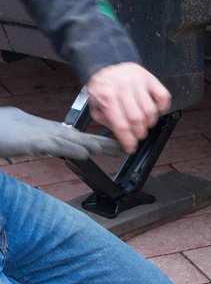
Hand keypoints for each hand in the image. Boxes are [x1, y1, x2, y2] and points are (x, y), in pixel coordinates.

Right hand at [0, 107, 121, 159]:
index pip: (79, 136)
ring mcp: (42, 135)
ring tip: (115, 148)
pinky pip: (57, 146)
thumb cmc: (0, 129)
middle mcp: (50, 131)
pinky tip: (86, 154)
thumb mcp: (24, 139)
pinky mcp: (33, 142)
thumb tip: (44, 147)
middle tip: (125, 147)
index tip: (112, 145)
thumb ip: (37, 143)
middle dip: (104, 142)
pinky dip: (73, 149)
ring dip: (96, 144)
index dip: (97, 140)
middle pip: (83, 136)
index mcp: (48, 131)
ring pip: (75, 140)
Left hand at [86, 63, 171, 153]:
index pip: (121, 124)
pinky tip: (156, 110)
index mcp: (107, 96)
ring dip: (149, 123)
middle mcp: (123, 88)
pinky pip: (163, 97)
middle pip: (137, 119)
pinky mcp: (150, 78)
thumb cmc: (103, 85)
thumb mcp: (96, 104)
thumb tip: (120, 134)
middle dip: (139, 133)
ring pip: (150, 111)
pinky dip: (162, 108)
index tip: (131, 147)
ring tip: (145, 124)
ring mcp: (138, 82)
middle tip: (138, 135)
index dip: (128, 140)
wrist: (109, 63)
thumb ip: (106, 120)